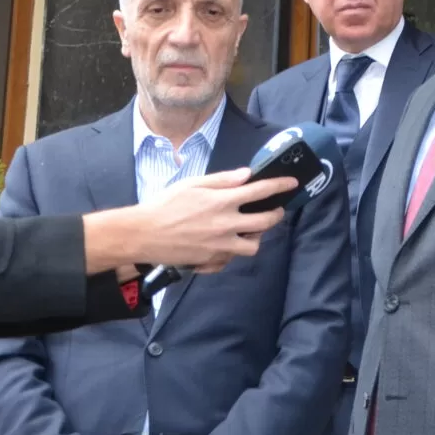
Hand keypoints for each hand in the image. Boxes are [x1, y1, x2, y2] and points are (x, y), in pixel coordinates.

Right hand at [83, 169, 293, 273]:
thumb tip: (246, 175)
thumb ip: (222, 180)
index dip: (280, 186)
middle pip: (266, 222)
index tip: (292, 183)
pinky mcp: (211, 260)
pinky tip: (226, 243)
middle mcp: (226, 225)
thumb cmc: (164, 205)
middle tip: (275, 210)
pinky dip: (233, 251)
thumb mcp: (192, 184)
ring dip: (256, 237)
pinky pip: (232, 258)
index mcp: (222, 202)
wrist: (142, 234)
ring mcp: (220, 245)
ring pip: (253, 246)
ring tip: (250, 230)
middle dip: (276, 214)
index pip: (261, 192)